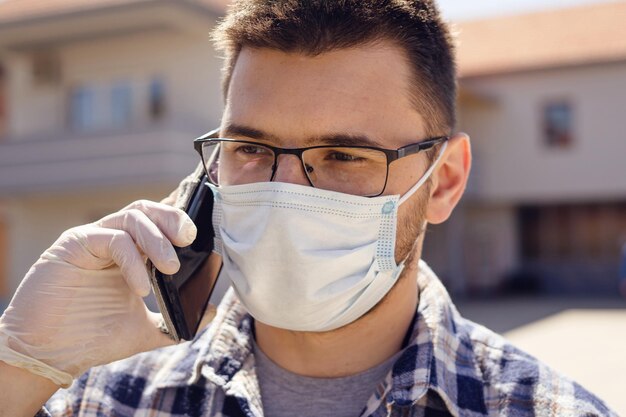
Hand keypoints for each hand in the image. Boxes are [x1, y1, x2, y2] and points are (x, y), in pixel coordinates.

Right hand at [0, 200, 196, 383]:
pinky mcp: (74, 244)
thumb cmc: (92, 338)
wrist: (50, 355)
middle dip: (173, 218)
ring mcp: (93, 239)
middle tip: (188, 238)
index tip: (200, 236)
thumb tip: (211, 311)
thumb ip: (177, 321)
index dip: (180, 220)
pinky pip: (112, 238)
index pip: (159, 222)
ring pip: (132, 217)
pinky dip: (133, 260)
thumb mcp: (146, 330)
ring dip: (157, 239)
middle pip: (147, 208)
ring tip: (170, 267)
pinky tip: (140, 287)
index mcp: (131, 253)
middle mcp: (113, 240)